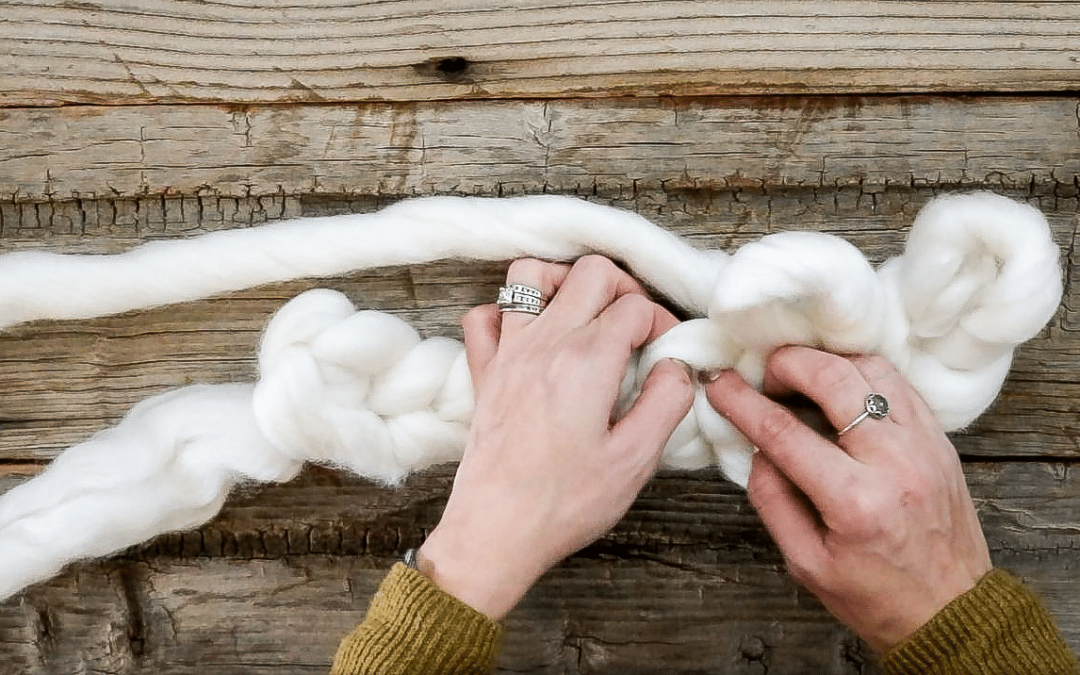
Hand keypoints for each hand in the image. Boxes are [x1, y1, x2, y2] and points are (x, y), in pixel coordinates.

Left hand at [418, 255, 694, 619]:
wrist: (496, 531)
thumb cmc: (564, 502)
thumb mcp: (636, 459)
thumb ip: (667, 402)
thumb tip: (676, 367)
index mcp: (587, 361)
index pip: (636, 307)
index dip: (661, 323)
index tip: (666, 353)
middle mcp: (544, 343)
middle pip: (590, 272)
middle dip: (624, 288)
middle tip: (635, 325)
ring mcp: (507, 353)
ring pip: (529, 274)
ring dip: (564, 282)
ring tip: (585, 313)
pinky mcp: (483, 372)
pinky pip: (484, 316)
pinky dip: (507, 312)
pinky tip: (530, 335)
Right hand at [705, 345, 991, 651]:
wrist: (952, 613)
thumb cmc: (876, 597)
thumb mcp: (805, 562)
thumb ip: (772, 499)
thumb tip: (757, 449)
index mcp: (854, 501)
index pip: (783, 432)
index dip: (742, 402)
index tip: (719, 384)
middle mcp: (894, 463)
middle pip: (833, 379)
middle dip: (787, 364)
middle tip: (766, 378)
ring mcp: (925, 446)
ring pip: (871, 369)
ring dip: (828, 364)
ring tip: (802, 382)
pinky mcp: (941, 440)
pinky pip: (899, 385)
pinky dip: (862, 376)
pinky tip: (840, 391)